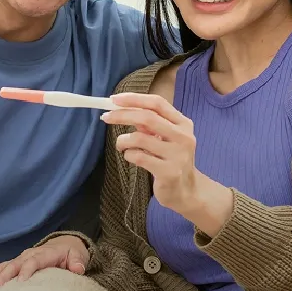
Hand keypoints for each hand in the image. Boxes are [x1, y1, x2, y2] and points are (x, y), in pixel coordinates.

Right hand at [0, 235, 89, 290]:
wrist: (64, 245)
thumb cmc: (71, 254)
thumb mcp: (78, 256)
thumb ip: (77, 262)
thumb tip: (77, 268)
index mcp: (44, 254)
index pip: (33, 261)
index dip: (26, 270)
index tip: (20, 282)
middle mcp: (28, 255)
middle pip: (13, 265)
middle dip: (3, 277)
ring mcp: (19, 259)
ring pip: (2, 267)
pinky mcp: (14, 265)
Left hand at [102, 92, 204, 215]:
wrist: (185, 191)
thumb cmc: (170, 160)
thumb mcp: (164, 138)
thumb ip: (149, 124)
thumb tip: (122, 109)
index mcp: (183, 123)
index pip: (157, 103)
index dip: (134, 99)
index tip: (114, 99)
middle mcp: (183, 137)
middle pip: (147, 117)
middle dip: (122, 115)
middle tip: (106, 117)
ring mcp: (178, 155)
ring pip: (139, 138)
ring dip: (123, 140)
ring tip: (121, 145)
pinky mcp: (169, 172)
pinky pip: (139, 157)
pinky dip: (129, 155)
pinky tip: (131, 157)